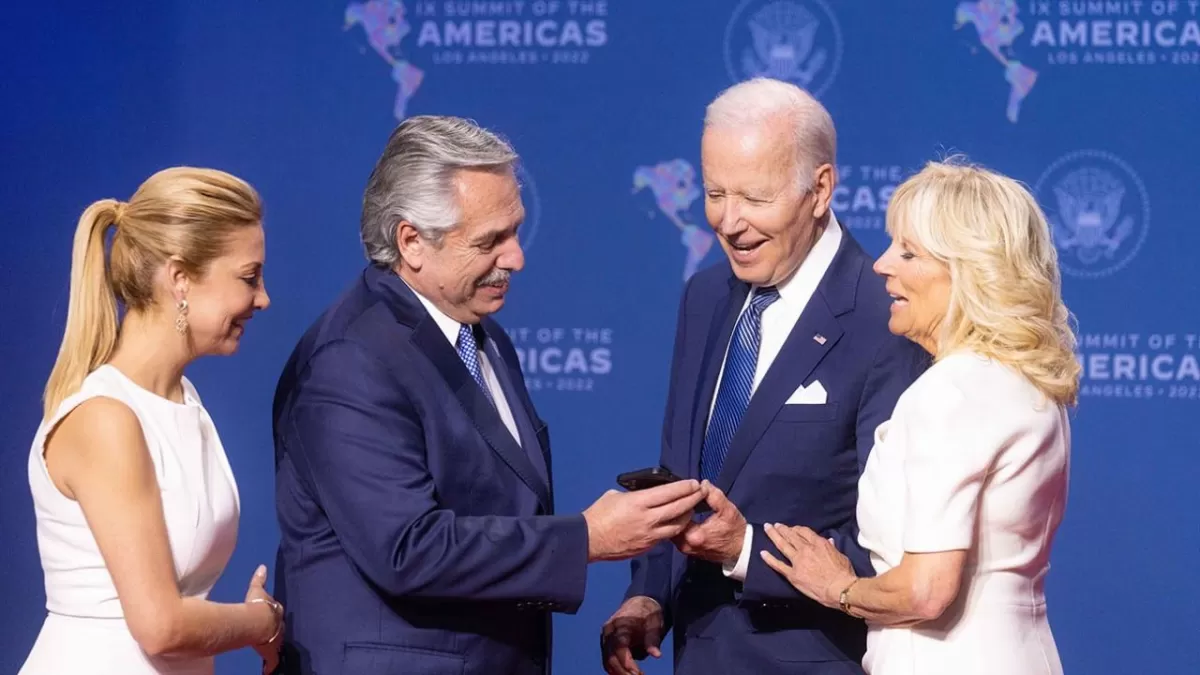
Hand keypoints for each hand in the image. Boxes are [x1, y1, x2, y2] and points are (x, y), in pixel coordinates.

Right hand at [244, 565, 283, 673]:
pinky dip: (270, 665)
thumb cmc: (257, 605)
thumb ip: (260, 579)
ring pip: (276, 643)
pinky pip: (272, 660)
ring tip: (270, 650)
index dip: (273, 616)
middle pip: (278, 628)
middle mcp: (279, 625)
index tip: (271, 618)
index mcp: (277, 611)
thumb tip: (262, 566)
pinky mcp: (271, 651)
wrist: (258, 621)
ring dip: (273, 646)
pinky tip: (269, 670)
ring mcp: (276, 639)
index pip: (276, 613)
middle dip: (275, 631)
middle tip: (270, 635)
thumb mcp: (257, 590)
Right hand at [584, 480, 706, 560]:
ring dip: (687, 516)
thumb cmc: (598, 515)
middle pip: (678, 508)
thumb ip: (633, 495)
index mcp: (639, 502)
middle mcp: (648, 519)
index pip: (669, 493)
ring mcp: (650, 535)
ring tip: (691, 508)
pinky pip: (666, 536)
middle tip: (700, 492)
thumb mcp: (614, 496)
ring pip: (677, 525)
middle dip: (692, 499)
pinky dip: (674, 528)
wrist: (589, 541)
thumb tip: (643, 494)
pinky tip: (676, 522)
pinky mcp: (648, 546)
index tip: (694, 483)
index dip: (684, 487)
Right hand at [600, 596, 663, 674]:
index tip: (638, 674)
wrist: (639, 603)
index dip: (627, 663)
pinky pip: (607, 660)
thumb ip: (653, 639)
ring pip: (607, 661)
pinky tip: (628, 674)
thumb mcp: (654, 624)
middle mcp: (609, 631)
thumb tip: (656, 655)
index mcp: (620, 624)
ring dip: (619, 673)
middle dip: (624, 672)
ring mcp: (605, 637)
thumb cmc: (648, 614)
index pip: (620, 647)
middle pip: (611, 657)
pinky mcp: (606, 643)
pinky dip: (615, 670)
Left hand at [671, 481, 745, 562]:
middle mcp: (685, 544)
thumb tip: (702, 483)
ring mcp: (684, 549)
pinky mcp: (686, 550)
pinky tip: (682, 514)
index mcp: (693, 535)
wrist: (740, 550)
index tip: (682, 491)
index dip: (678, 501)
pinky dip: (676, 524)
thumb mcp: (727, 510)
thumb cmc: (734, 529)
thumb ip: (714, 496)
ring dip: (674, 516)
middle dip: (673, 508)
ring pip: (671, 529)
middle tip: (677, 495)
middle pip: (670, 523)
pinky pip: (675, 534)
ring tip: (679, 503)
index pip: (676, 514)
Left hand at [760, 524, 855, 608]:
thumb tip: (829, 541)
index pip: (804, 531)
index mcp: (818, 544)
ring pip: (782, 545)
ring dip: (773, 536)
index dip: (796, 529)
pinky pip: (778, 565)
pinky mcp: (792, 575)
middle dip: (782, 529)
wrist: (840, 588)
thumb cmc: (843, 573)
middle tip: (774, 525)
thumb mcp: (840, 556)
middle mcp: (806, 549)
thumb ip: (832, 548)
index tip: (792, 528)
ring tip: (767, 529)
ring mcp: (797, 561)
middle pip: (790, 536)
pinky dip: (769, 558)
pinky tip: (762, 553)